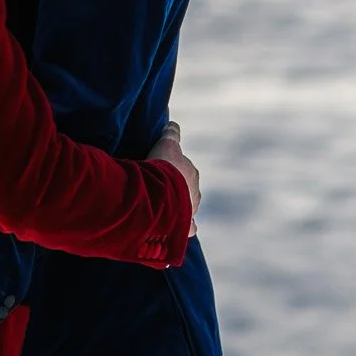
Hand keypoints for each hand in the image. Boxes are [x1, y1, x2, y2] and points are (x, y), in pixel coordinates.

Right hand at [148, 121, 199, 235]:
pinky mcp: (184, 226)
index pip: (184, 170)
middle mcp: (194, 193)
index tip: (162, 172)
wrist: (162, 194)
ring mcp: (190, 210)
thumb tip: (173, 124)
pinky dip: (184, 230)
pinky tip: (177, 231)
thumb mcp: (166, 145)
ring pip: (188, 209)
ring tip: (165, 210)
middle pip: (187, 191)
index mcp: (191, 173)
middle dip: (177, 191)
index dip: (173, 171)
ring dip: (179, 209)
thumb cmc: (163, 168)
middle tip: (161, 191)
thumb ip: (171, 135)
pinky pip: (187, 229)